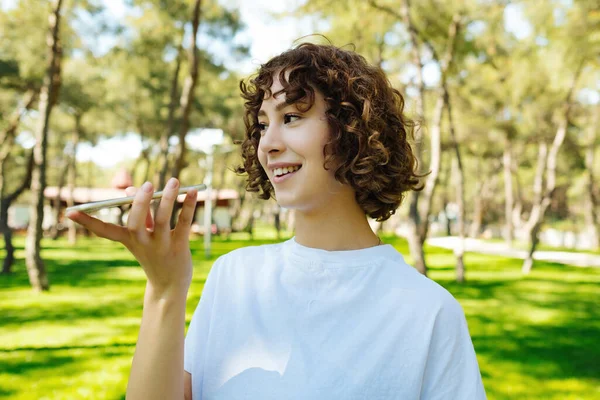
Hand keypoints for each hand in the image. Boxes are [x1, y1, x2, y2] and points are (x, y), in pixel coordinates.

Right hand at [66, 178, 196, 298]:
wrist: (169, 287)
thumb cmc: (154, 256)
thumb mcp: (142, 237)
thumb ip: (141, 213)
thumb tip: (131, 190)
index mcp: (128, 240)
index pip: (104, 231)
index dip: (88, 222)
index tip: (70, 212)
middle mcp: (142, 243)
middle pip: (136, 222)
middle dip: (140, 202)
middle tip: (146, 185)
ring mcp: (161, 245)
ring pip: (163, 219)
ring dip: (168, 198)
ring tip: (174, 181)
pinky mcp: (179, 246)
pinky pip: (184, 223)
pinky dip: (189, 206)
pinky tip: (194, 192)